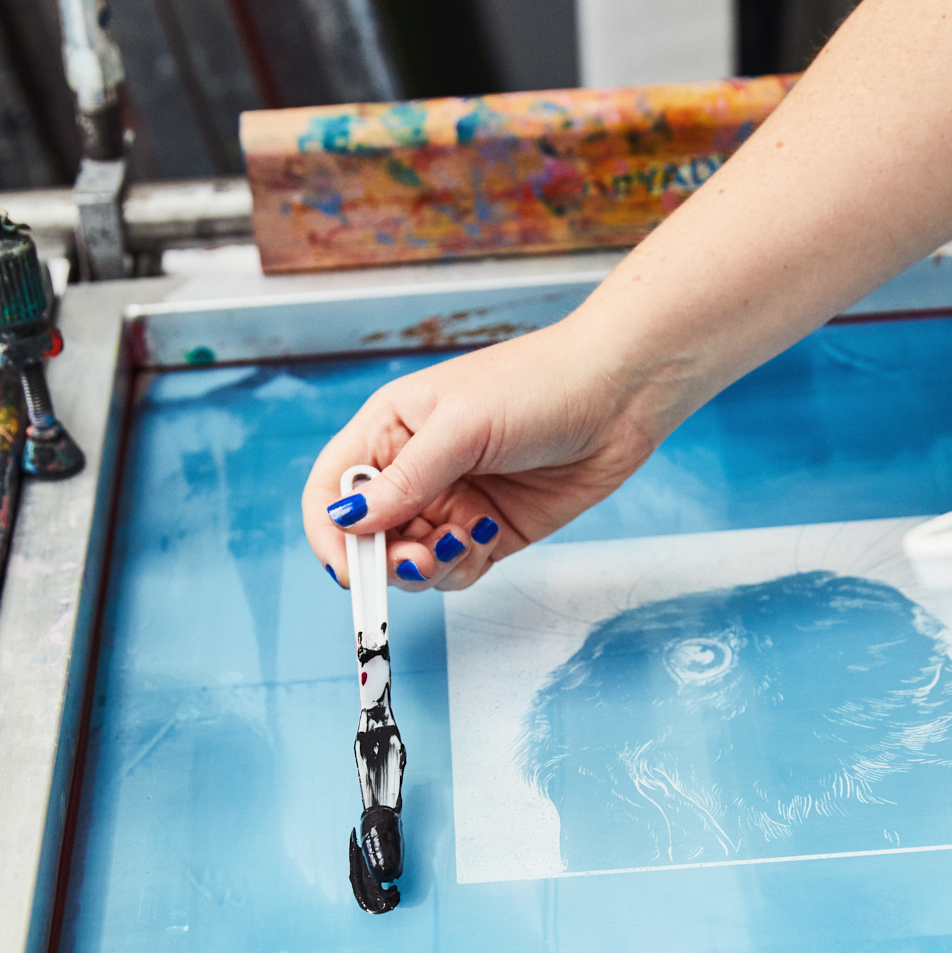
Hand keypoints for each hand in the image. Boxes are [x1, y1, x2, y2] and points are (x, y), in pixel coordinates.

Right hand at [302, 319, 660, 592]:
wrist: (621, 393)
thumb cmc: (539, 384)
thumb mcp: (462, 427)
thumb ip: (405, 480)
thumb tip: (348, 521)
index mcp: (390, 429)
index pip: (332, 488)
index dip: (329, 531)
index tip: (348, 566)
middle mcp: (415, 469)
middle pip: (369, 537)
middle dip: (386, 559)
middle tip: (418, 561)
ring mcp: (453, 501)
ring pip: (412, 561)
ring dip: (427, 567)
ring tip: (463, 543)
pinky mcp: (491, 529)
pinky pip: (457, 568)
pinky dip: (463, 568)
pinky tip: (488, 537)